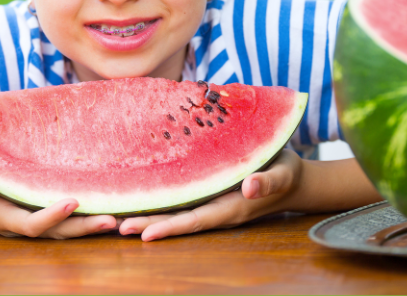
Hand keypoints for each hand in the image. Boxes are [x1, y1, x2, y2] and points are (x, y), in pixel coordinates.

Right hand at [0, 159, 117, 238]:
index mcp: (1, 216)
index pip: (30, 224)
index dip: (51, 216)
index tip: (72, 201)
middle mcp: (21, 223)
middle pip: (56, 233)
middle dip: (83, 229)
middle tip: (112, 220)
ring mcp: (32, 219)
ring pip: (64, 230)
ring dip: (90, 226)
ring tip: (121, 217)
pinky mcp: (40, 211)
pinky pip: (66, 220)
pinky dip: (86, 217)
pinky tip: (110, 205)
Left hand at [118, 149, 303, 240]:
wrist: (291, 176)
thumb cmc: (287, 172)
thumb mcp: (283, 174)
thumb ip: (268, 182)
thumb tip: (250, 188)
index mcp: (230, 208)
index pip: (194, 221)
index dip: (170, 227)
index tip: (145, 234)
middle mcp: (215, 209)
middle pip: (176, 220)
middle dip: (146, 225)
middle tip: (115, 227)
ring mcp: (209, 202)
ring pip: (173, 211)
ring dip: (146, 215)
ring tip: (115, 218)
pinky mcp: (205, 191)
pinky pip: (178, 198)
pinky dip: (157, 200)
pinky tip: (135, 197)